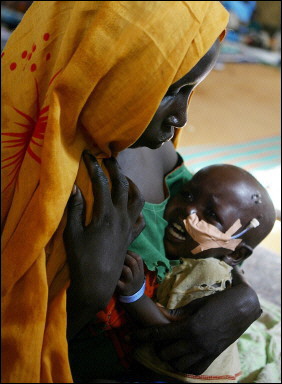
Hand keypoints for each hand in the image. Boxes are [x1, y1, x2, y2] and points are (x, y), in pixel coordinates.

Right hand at [64, 151, 144, 335]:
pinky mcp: (132, 237)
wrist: (97, 284)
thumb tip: (75, 187)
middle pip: (123, 186)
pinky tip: (131, 206)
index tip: (88, 156)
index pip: (101, 183)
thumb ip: (75, 209)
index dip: (94, 167)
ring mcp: (129, 227)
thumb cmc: (81, 260)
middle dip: (116, 169)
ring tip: (123, 179)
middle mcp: (121, 217)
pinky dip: (137, 209)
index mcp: (105, 215)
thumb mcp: (73, 234)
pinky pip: (141, 219)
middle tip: (108, 159)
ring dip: (132, 185)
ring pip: (138, 199)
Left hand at [117, 251, 144, 295]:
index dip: (131, 253)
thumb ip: (133, 264)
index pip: (139, 258)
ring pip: (127, 270)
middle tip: (117, 254)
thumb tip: (123, 249)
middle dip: (125, 257)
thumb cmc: (133, 280)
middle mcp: (137, 276)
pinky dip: (114, 276)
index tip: (124, 251)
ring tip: (114, 263)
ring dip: (120, 265)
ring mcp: (130, 282)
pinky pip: (118, 281)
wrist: (133, 297)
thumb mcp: (137, 273)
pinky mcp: (123, 288)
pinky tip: (110, 272)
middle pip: (133, 263)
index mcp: (140, 271)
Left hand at [133, 271, 260, 374]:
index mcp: (189, 326)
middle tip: (157, 341)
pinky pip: (195, 369)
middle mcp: (195, 342)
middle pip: (165, 353)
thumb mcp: (196, 305)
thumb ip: (179, 314)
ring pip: (178, 365)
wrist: (243, 306)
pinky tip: (183, 357)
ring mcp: (205, 351)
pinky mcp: (213, 356)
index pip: (158, 334)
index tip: (130, 337)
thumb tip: (164, 318)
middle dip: (157, 348)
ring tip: (169, 349)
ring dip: (170, 358)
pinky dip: (186, 366)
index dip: (142, 336)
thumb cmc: (218, 301)